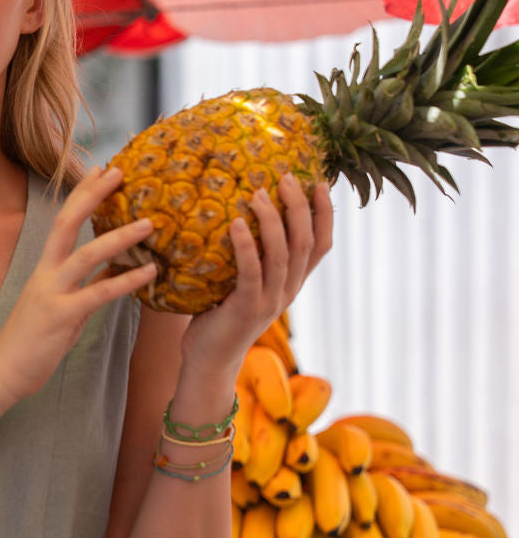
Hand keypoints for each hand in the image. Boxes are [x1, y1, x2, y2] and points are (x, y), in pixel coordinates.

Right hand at [0, 165, 156, 405]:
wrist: (2, 372)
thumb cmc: (31, 342)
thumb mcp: (62, 309)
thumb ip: (86, 287)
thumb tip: (114, 270)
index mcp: (44, 269)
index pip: (62, 220)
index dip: (82, 193)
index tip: (101, 168)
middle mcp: (46, 274)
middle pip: (67, 223)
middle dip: (92, 195)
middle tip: (119, 172)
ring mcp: (52, 294)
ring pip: (87, 255)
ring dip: (120, 237)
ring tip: (150, 223)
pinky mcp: (61, 317)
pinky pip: (98, 294)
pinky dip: (126, 280)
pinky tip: (150, 272)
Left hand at [180, 174, 333, 378]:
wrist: (210, 359)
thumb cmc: (221, 314)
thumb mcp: (245, 283)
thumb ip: (254, 257)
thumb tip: (241, 211)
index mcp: (293, 283)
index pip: (322, 245)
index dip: (325, 214)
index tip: (321, 182)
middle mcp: (288, 290)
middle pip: (305, 242)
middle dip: (299, 206)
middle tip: (286, 178)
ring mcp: (270, 301)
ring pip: (282, 254)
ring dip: (273, 220)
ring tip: (260, 193)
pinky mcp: (246, 308)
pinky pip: (251, 272)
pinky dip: (247, 245)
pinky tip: (238, 223)